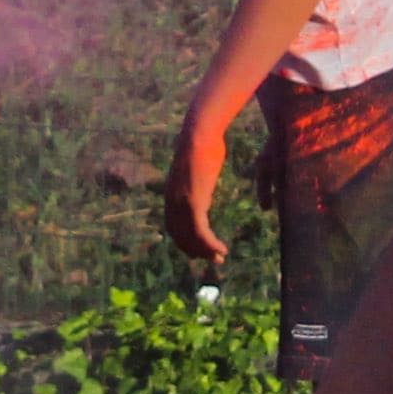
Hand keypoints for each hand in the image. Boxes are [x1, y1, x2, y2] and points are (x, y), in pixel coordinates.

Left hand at [159, 118, 232, 269]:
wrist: (199, 134)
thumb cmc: (202, 146)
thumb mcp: (195, 169)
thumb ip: (195, 182)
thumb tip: (201, 184)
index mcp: (171, 195)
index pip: (174, 227)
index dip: (186, 242)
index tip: (200, 250)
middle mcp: (172, 202)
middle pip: (180, 236)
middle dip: (196, 250)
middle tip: (213, 259)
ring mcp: (181, 202)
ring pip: (191, 237)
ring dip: (205, 250)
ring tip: (220, 257)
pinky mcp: (193, 201)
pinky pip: (200, 230)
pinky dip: (209, 243)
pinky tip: (221, 248)